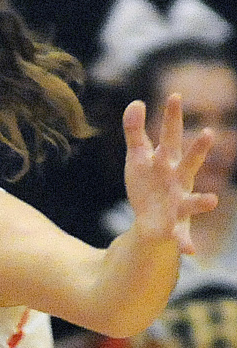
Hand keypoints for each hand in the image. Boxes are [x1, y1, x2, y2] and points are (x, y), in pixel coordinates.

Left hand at [122, 94, 217, 253]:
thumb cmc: (148, 184)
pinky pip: (181, 235)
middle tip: (207, 133)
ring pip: (192, 201)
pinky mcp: (174, 226)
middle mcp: (178, 180)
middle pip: (189, 163)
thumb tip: (135, 102)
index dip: (171, 117)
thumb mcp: (138, 158)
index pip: (169, 136)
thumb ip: (135, 132)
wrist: (152, 220)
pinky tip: (190, 251)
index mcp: (168, 161)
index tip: (174, 95)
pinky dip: (185, 242)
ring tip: (212, 201)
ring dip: (202, 201)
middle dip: (198, 150)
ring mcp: (179, 203)